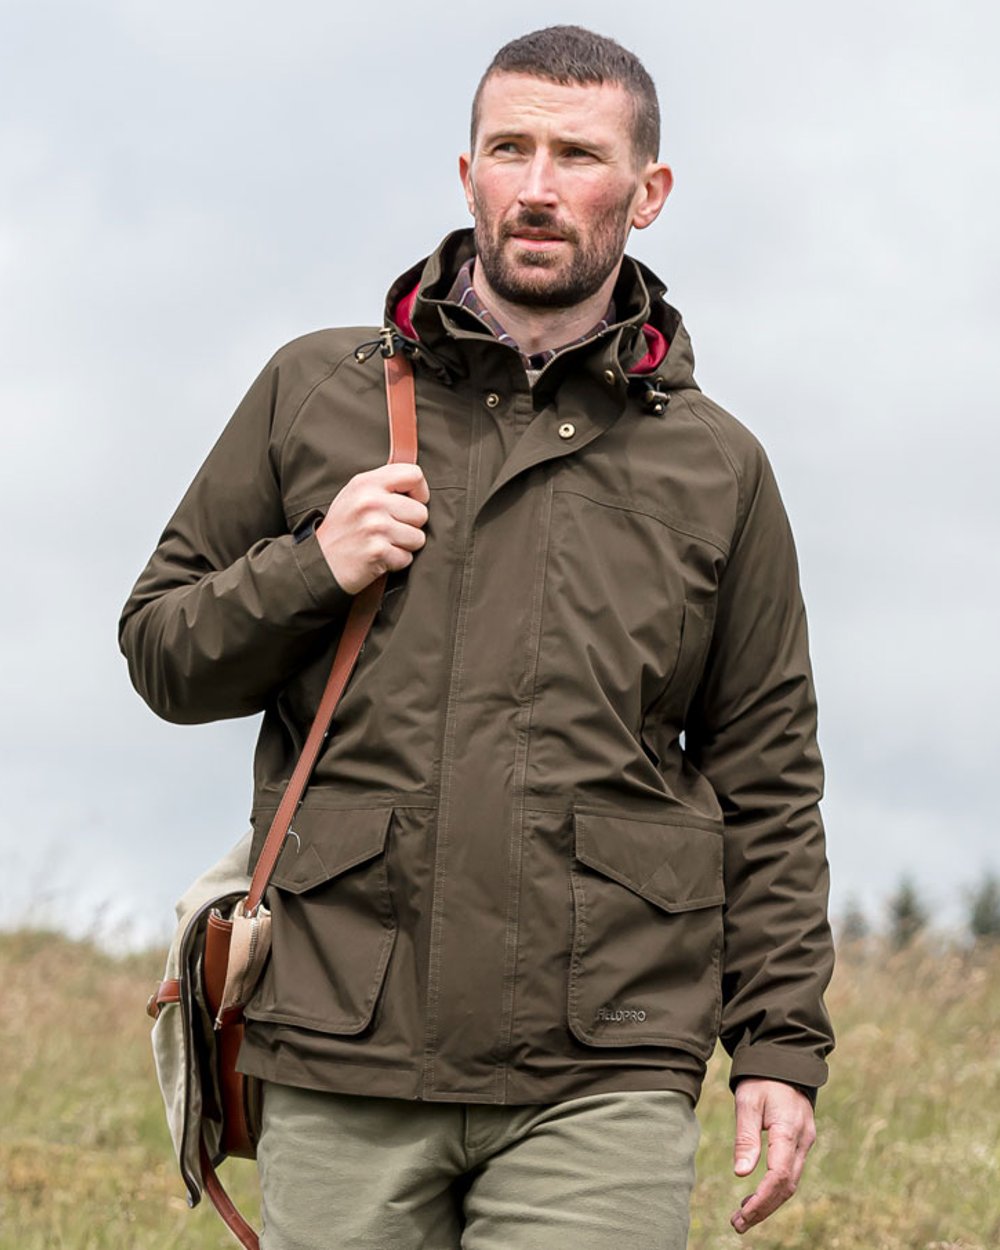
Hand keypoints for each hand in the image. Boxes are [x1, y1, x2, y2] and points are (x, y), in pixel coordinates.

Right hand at [316, 463, 429, 593]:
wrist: (318, 563)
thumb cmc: (342, 529)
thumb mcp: (355, 495)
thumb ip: (384, 486)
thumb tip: (418, 486)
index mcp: (366, 483)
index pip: (414, 475)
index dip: (420, 493)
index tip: (411, 504)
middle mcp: (371, 502)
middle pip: (421, 512)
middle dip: (410, 526)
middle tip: (387, 531)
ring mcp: (374, 527)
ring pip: (418, 538)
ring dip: (404, 546)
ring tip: (381, 544)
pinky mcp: (377, 551)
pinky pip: (407, 558)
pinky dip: (395, 562)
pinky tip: (377, 558)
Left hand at [730, 1078, 815, 1234]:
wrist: (785, 1061)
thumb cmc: (763, 1079)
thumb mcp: (748, 1101)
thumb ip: (745, 1137)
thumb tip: (741, 1174)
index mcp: (789, 1130)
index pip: (779, 1175)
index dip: (762, 1198)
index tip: (743, 1214)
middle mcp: (803, 1141)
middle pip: (787, 1186)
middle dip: (764, 1208)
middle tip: (737, 1224)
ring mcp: (805, 1143)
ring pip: (791, 1183)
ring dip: (769, 1203)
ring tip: (742, 1217)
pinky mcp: (801, 1143)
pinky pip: (791, 1173)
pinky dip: (774, 1189)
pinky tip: (755, 1197)